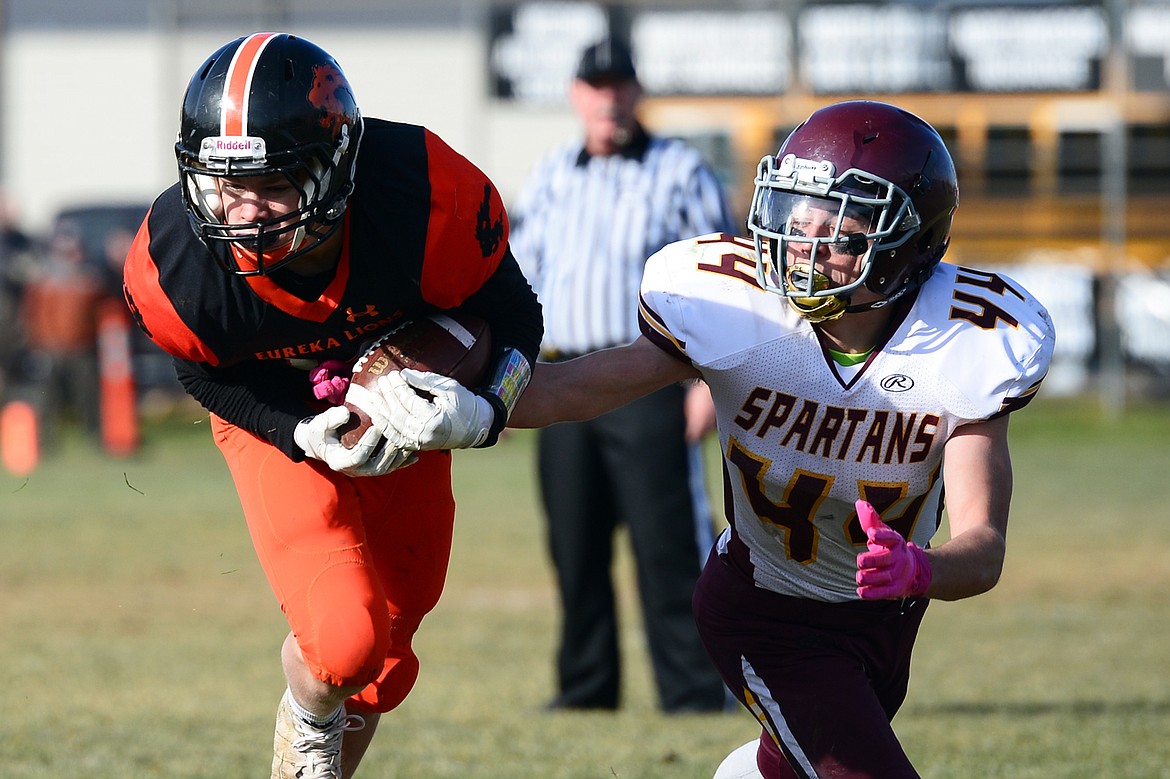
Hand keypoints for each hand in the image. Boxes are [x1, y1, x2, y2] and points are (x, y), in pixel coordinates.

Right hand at [294, 405, 414, 476]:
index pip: (357, 457)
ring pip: (385, 468)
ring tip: (408, 444)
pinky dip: (403, 463)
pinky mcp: (372, 467)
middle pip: (376, 466)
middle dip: (389, 452)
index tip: (376, 427)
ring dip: (398, 457)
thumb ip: (330, 419)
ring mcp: (364, 470)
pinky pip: (390, 467)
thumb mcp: (319, 424)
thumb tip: (346, 414)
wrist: (320, 442)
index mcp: (339, 461)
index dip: (368, 444)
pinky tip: (415, 456)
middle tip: (398, 436)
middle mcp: (353, 470)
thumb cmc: (319, 432)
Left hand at [376, 369, 493, 449]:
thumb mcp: (449, 388)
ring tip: (373, 395)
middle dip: (387, 395)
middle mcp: (424, 434)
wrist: (477, 427)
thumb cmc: (466, 405)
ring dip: (381, 410)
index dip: (398, 386)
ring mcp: (420, 443)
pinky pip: (396, 438)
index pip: (409, 401)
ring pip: (393, 427)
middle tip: (382, 380)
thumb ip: (425, 381)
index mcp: (434, 420)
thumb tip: (404, 374)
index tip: (393, 374)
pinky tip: (377, 415)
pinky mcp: (418, 446)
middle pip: (398, 413)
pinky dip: (385, 427)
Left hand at [855, 500, 931, 599]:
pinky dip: (873, 593)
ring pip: (885, 577)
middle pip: (887, 559)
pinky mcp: (895, 589)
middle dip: (874, 560)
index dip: (881, 535)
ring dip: (871, 577)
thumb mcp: (882, 532)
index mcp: (895, 542)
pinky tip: (861, 592)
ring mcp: (897, 574)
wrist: (912, 570)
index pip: (890, 537)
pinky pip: (885, 592)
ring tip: (859, 577)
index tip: (871, 534)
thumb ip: (870, 520)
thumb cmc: (890, 548)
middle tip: (860, 560)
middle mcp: (898, 558)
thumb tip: (860, 502)